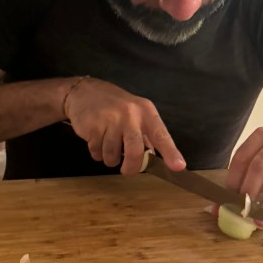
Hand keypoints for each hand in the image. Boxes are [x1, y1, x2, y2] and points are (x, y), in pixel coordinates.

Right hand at [63, 78, 185, 175]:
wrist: (84, 92)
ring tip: (107, 146)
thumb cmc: (114, 105)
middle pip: (135, 151)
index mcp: (145, 112)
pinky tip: (96, 140)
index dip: (170, 152)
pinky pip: (97, 152)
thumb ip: (146, 134)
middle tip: (127, 170)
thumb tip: (154, 157)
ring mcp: (110, 120)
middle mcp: (130, 115)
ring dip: (109, 158)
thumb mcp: (135, 112)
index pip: (161, 135)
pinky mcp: (93, 127)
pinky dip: (97, 153)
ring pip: (112, 156)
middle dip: (131, 167)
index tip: (179, 166)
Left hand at [226, 129, 262, 224]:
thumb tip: (215, 210)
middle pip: (261, 165)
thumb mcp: (260, 170)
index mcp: (261, 136)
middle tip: (244, 212)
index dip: (233, 181)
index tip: (227, 203)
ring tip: (261, 221)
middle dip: (250, 191)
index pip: (242, 157)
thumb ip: (240, 185)